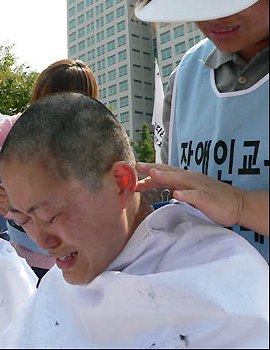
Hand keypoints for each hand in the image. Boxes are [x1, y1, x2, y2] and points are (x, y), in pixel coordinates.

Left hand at [135, 162, 268, 236]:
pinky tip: (176, 195)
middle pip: (169, 171)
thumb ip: (170, 186)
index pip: (163, 173)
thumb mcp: (187, 191)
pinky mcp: (208, 198)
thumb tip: (150, 184)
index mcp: (184, 177)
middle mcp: (190, 179)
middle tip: (137, 166)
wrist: (238, 204)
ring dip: (166, 176)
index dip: (147, 175)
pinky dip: (186, 195)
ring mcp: (199, 187)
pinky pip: (196, 196)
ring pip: (180, 180)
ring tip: (152, 174)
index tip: (132, 177)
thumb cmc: (209, 198)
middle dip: (152, 168)